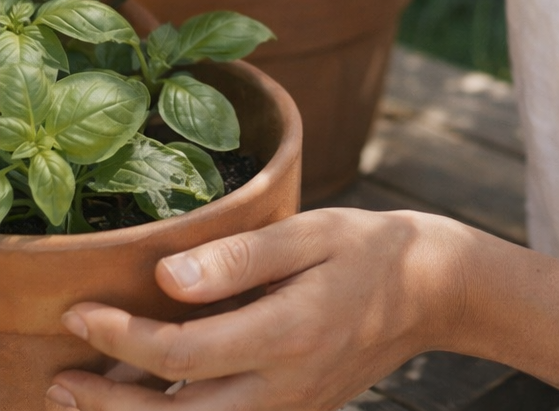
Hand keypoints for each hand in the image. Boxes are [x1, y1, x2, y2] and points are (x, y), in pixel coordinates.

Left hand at [45, 208, 466, 410]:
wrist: (432, 292)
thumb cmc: (368, 249)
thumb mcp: (310, 232)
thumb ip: (240, 257)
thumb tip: (167, 278)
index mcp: (286, 335)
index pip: (182, 354)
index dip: (123, 337)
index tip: (80, 310)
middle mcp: (284, 389)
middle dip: (109, 403)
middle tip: (59, 379)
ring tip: (85, 395)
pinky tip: (145, 398)